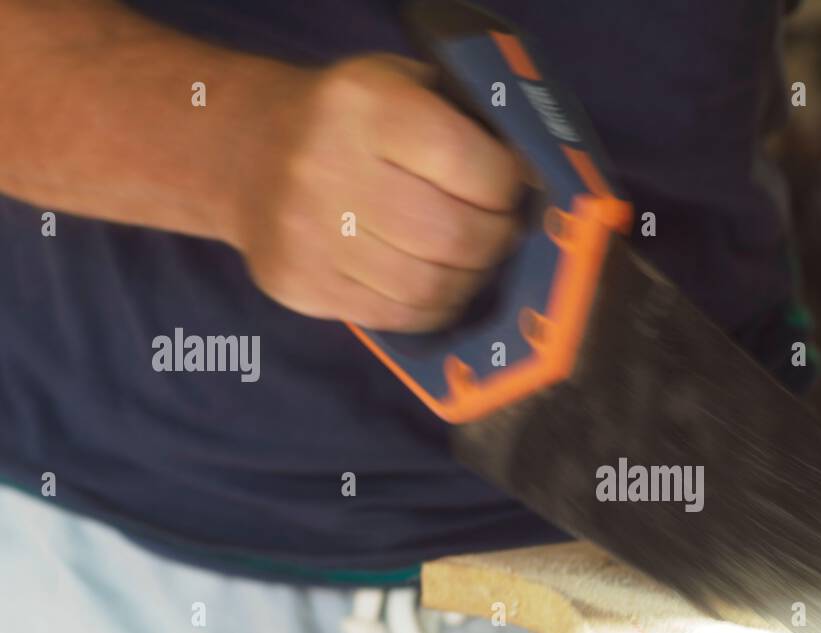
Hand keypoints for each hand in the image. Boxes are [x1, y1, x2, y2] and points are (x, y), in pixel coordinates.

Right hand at [233, 54, 522, 331]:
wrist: (246, 154)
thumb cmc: (350, 122)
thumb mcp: (399, 86)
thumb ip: (461, 123)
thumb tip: (534, 184)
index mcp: (365, 106)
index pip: (469, 164)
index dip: (507, 188)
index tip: (514, 191)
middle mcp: (328, 167)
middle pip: (452, 235)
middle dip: (495, 242)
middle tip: (502, 235)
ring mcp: (308, 233)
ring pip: (427, 286)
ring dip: (469, 282)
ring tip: (474, 263)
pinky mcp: (300, 284)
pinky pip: (395, 317)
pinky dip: (433, 309)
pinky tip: (440, 288)